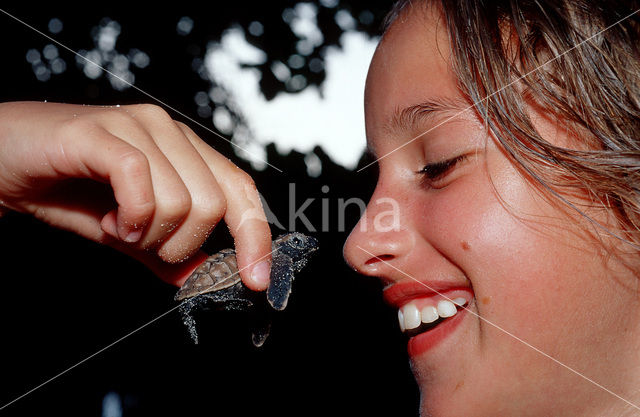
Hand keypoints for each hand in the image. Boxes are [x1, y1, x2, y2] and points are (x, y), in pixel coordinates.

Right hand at [0, 101, 271, 289]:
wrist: (1, 159)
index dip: (255, 236)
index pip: (241, 190)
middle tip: (142, 244)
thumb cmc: (66, 187)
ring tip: (117, 227)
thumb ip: (167, 249)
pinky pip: (139, 180)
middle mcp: (169, 131)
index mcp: (184, 151)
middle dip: (181, 244)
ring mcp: (137, 125)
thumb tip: (204, 276)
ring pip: (181, 198)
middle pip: (213, 204)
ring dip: (149, 234)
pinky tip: (108, 220)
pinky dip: (129, 216)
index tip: (255, 278)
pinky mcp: (101, 131)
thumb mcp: (128, 231)